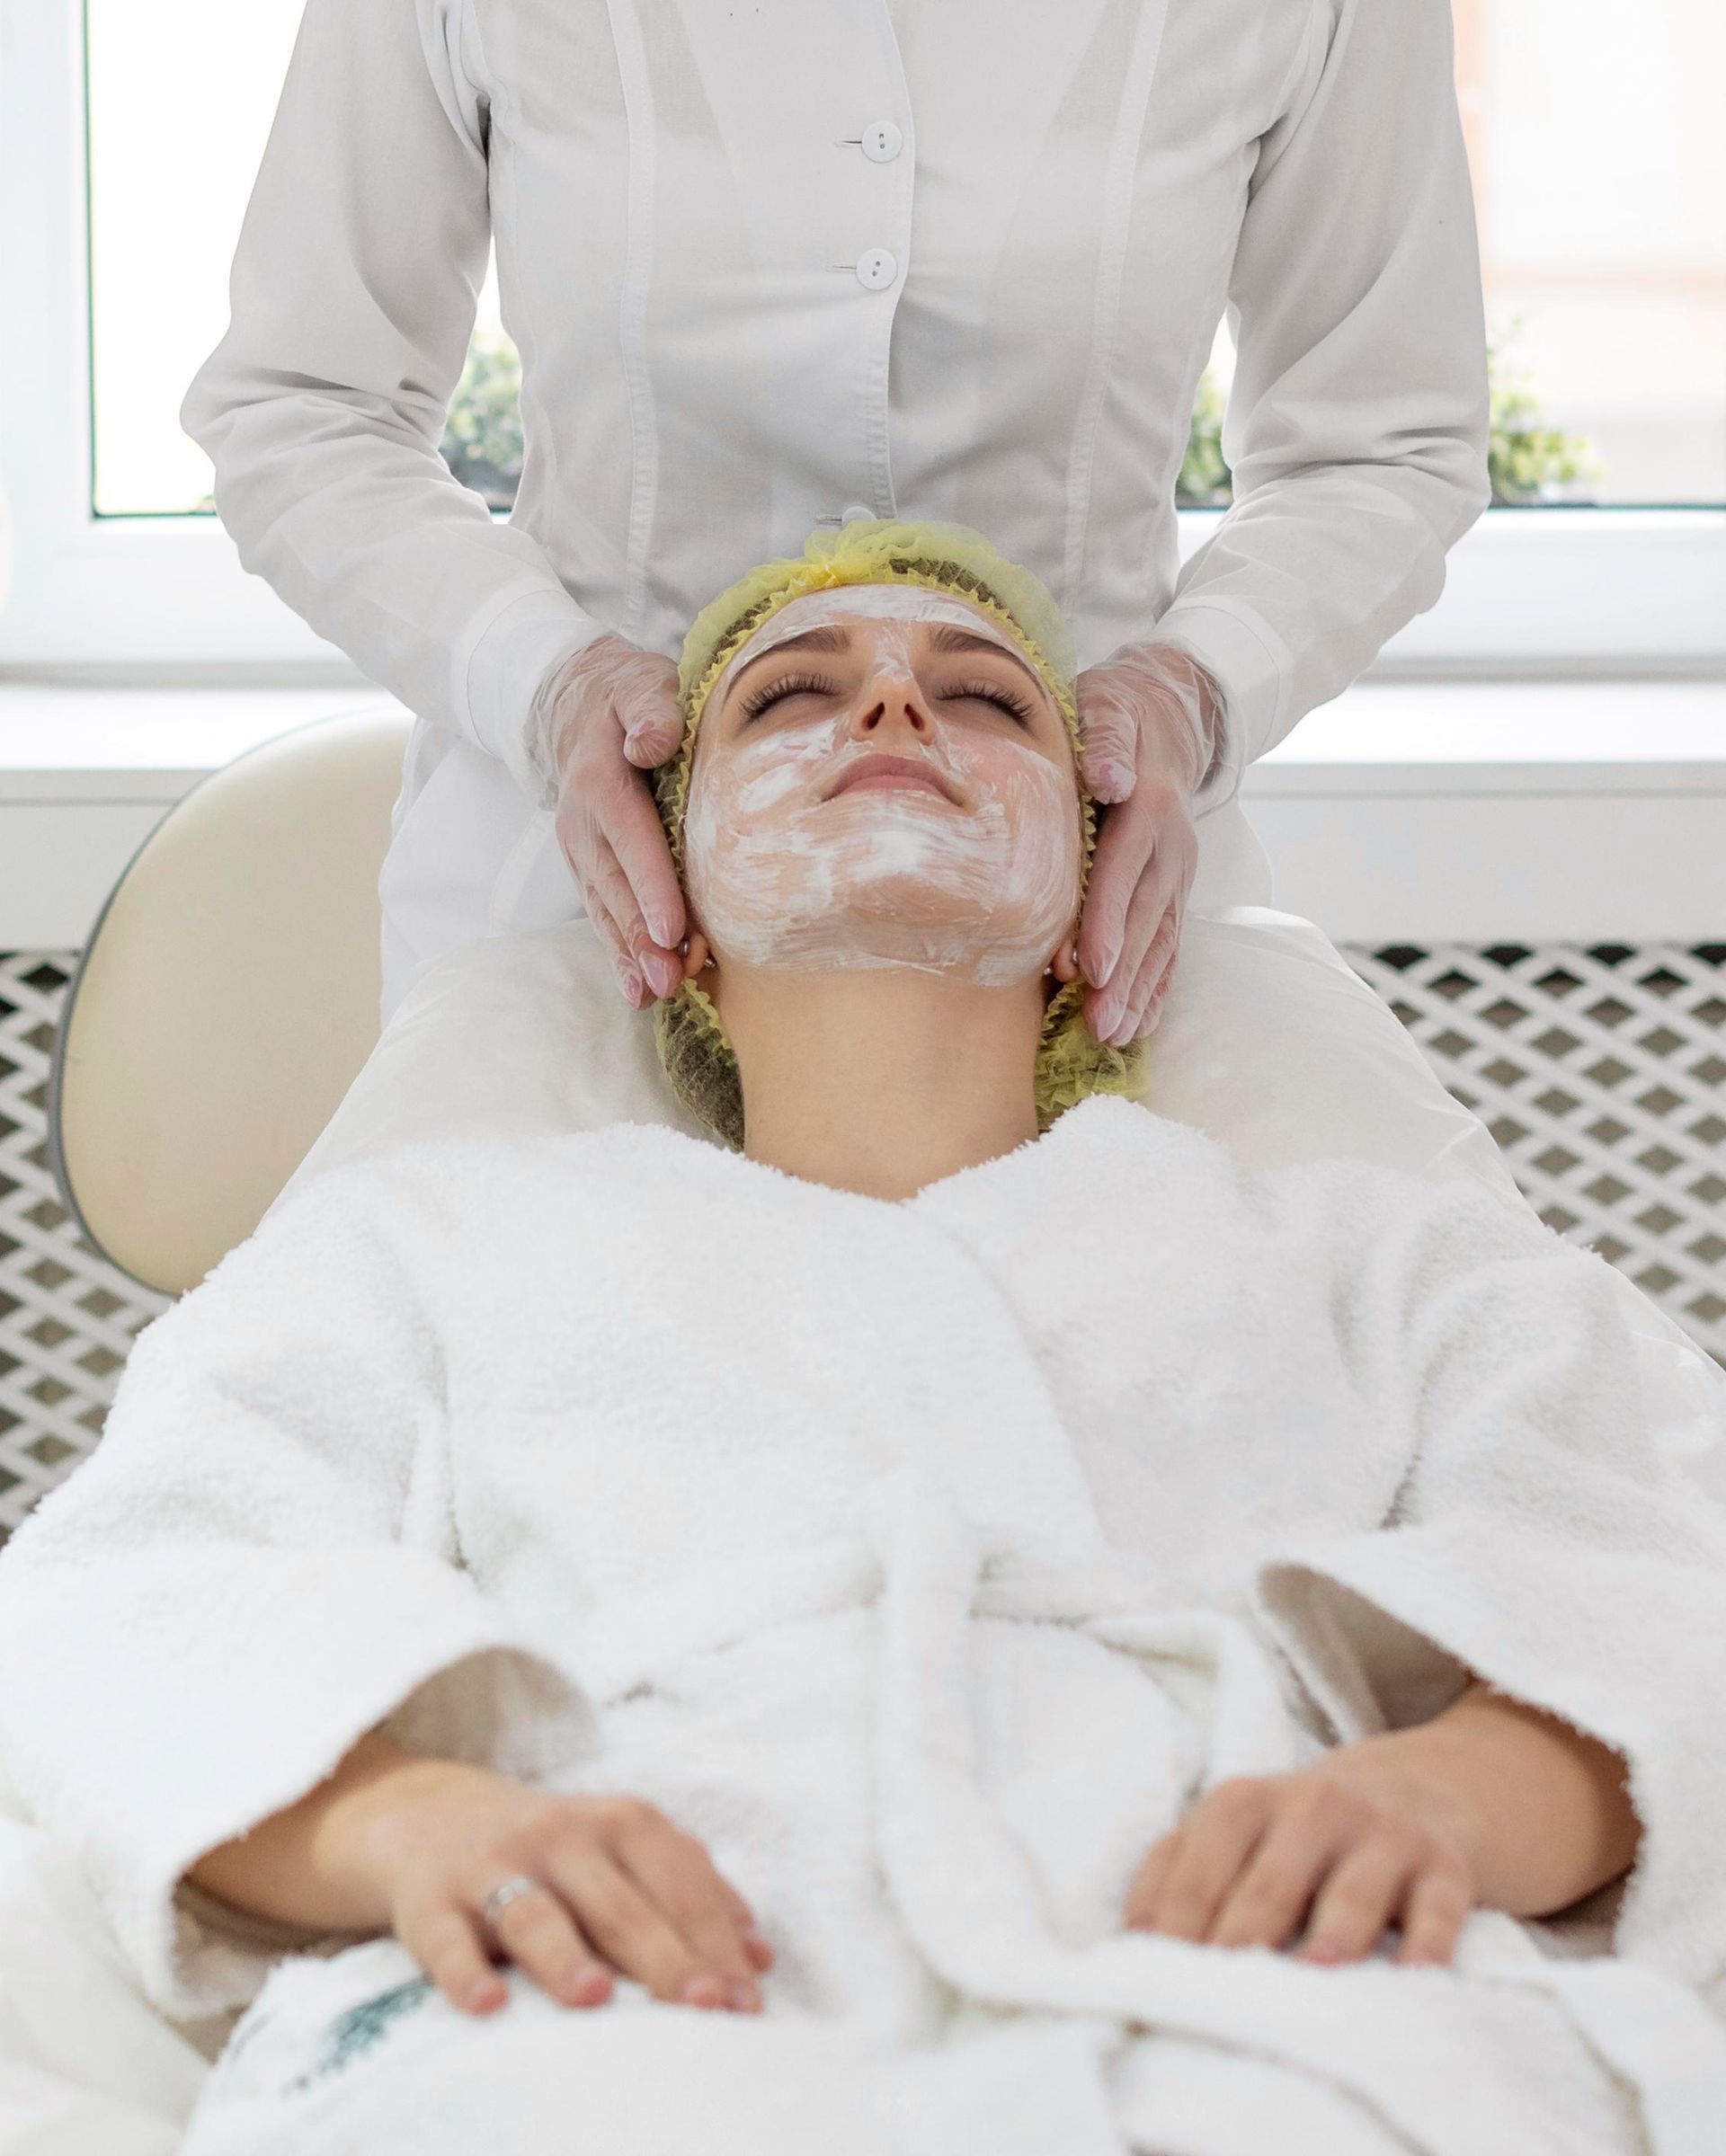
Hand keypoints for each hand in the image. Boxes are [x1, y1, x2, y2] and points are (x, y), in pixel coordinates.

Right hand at [324, 1755, 773, 2019]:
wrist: (430, 1817)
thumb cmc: (554, 1854)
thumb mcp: (623, 1854)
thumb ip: (690, 1896)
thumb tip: (760, 1959)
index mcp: (620, 1823)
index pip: (679, 1880)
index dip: (716, 1939)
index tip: (747, 2002)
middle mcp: (560, 1836)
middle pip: (620, 1901)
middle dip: (666, 1956)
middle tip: (704, 2009)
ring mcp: (493, 1865)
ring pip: (535, 1913)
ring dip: (567, 1955)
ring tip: (596, 1999)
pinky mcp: (430, 1901)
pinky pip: (446, 1941)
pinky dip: (465, 1974)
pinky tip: (488, 2007)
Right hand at [536, 632, 689, 1010]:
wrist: (576, 704)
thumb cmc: (625, 694)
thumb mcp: (640, 683)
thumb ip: (650, 708)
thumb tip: (652, 742)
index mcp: (601, 781)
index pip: (630, 837)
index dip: (650, 884)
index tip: (670, 927)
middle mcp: (584, 825)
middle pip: (615, 887)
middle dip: (641, 938)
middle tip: (671, 979)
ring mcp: (583, 852)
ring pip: (606, 910)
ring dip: (630, 956)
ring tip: (655, 995)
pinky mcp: (590, 869)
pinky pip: (603, 915)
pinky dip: (621, 955)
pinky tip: (639, 992)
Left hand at [1072, 641, 1224, 1045]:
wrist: (1168, 712)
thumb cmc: (1118, 711)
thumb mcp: (1107, 705)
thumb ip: (1106, 738)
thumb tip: (1109, 776)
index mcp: (1150, 804)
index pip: (1125, 869)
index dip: (1107, 919)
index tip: (1090, 967)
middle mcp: (1172, 845)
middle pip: (1147, 917)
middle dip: (1124, 975)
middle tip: (1099, 1024)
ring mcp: (1179, 871)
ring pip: (1162, 939)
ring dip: (1141, 992)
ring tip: (1116, 1037)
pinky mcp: (1175, 888)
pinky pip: (1170, 944)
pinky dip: (1157, 987)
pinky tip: (1139, 1025)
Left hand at [1121, 1746, 1482, 1969]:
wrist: (1416, 1788)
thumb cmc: (1295, 1836)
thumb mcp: (1232, 1833)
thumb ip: (1176, 1876)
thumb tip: (1129, 1946)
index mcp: (1243, 1802)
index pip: (1199, 1863)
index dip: (1176, 1921)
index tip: (1155, 1977)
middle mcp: (1313, 1807)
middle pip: (1270, 1880)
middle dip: (1244, 1934)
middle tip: (1222, 1993)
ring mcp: (1382, 1835)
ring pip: (1354, 1890)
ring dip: (1334, 1931)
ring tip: (1316, 1973)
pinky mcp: (1444, 1867)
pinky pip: (1438, 1908)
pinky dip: (1428, 1944)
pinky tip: (1416, 1980)